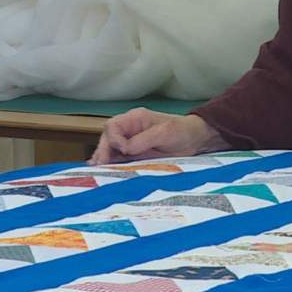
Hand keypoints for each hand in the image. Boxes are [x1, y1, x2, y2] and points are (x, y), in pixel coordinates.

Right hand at [89, 109, 223, 163]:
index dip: (114, 139)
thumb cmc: (181, 131)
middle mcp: (129, 130)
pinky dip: (111, 165)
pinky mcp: (134, 155)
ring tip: (97, 171)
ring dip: (103, 160)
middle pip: (108, 139)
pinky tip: (104, 172)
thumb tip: (125, 148)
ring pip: (110, 150)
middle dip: (103, 152)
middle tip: (100, 167)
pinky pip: (118, 159)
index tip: (123, 151)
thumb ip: (144, 139)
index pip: (113, 126)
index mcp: (134, 119)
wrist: (194, 140)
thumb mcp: (165, 132)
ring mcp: (130, 142)